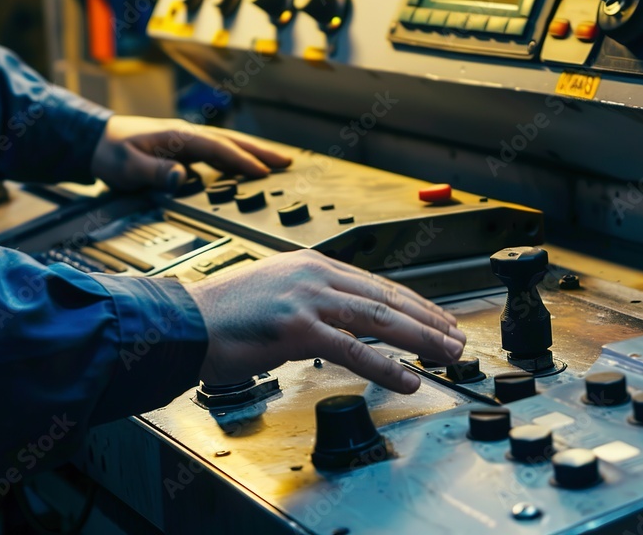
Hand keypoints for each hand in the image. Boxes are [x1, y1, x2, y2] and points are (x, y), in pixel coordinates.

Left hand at [91, 115, 291, 190]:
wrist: (95, 141)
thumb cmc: (110, 153)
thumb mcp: (127, 166)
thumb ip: (154, 172)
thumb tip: (182, 177)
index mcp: (178, 136)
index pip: (218, 148)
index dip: (242, 160)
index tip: (263, 173)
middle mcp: (187, 135)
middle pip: (231, 141)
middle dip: (261, 151)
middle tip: (287, 161)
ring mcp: (187, 140)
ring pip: (228, 144)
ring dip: (253, 152)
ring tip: (278, 162)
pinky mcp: (184, 148)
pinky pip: (218, 151)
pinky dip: (236, 157)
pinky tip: (245, 167)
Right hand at [183, 250, 465, 393]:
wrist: (185, 320)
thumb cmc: (223, 313)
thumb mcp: (275, 290)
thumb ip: (310, 299)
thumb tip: (339, 321)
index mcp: (311, 264)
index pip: (375, 283)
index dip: (413, 303)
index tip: (437, 318)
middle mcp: (315, 275)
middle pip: (387, 298)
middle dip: (428, 320)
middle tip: (457, 338)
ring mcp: (307, 299)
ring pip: (379, 318)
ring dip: (420, 339)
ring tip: (447, 355)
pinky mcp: (297, 327)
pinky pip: (352, 349)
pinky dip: (385, 366)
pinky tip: (407, 378)